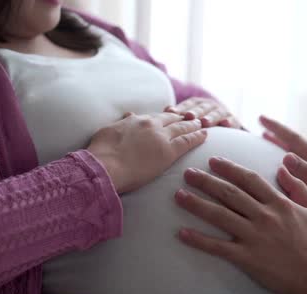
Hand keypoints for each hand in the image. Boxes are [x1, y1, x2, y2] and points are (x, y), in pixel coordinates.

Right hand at [87, 113, 206, 193]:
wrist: (105, 165)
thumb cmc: (101, 153)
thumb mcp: (108, 131)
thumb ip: (122, 123)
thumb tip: (128, 115)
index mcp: (137, 120)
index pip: (156, 117)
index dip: (166, 117)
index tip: (173, 116)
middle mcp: (151, 124)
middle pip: (172, 119)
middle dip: (183, 118)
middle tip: (192, 118)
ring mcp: (161, 137)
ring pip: (183, 127)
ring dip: (194, 125)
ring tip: (202, 124)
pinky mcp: (169, 151)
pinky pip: (188, 141)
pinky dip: (198, 136)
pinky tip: (205, 135)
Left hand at [165, 97, 243, 128]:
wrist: (225, 124)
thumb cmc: (201, 123)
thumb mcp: (191, 118)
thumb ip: (180, 114)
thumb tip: (166, 110)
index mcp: (197, 104)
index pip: (187, 104)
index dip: (180, 108)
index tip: (171, 112)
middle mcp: (209, 105)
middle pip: (201, 108)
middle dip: (195, 112)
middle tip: (188, 116)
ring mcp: (222, 112)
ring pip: (216, 113)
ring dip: (210, 117)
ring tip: (205, 122)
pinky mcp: (234, 120)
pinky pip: (232, 121)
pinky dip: (230, 122)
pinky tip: (226, 124)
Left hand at [174, 157, 306, 293]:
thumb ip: (300, 187)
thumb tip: (284, 168)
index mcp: (279, 203)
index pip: (249, 179)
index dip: (229, 168)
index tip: (213, 160)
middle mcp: (263, 216)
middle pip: (229, 193)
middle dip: (206, 181)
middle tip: (187, 172)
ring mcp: (254, 236)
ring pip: (219, 215)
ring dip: (196, 204)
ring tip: (178, 195)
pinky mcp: (247, 257)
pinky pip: (218, 247)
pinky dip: (199, 240)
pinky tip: (182, 233)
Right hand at [259, 115, 306, 240]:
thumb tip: (286, 156)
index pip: (295, 140)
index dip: (277, 128)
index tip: (261, 118)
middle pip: (294, 143)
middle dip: (276, 133)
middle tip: (259, 124)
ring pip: (295, 153)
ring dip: (280, 144)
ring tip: (265, 139)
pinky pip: (298, 165)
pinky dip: (286, 160)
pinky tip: (282, 166)